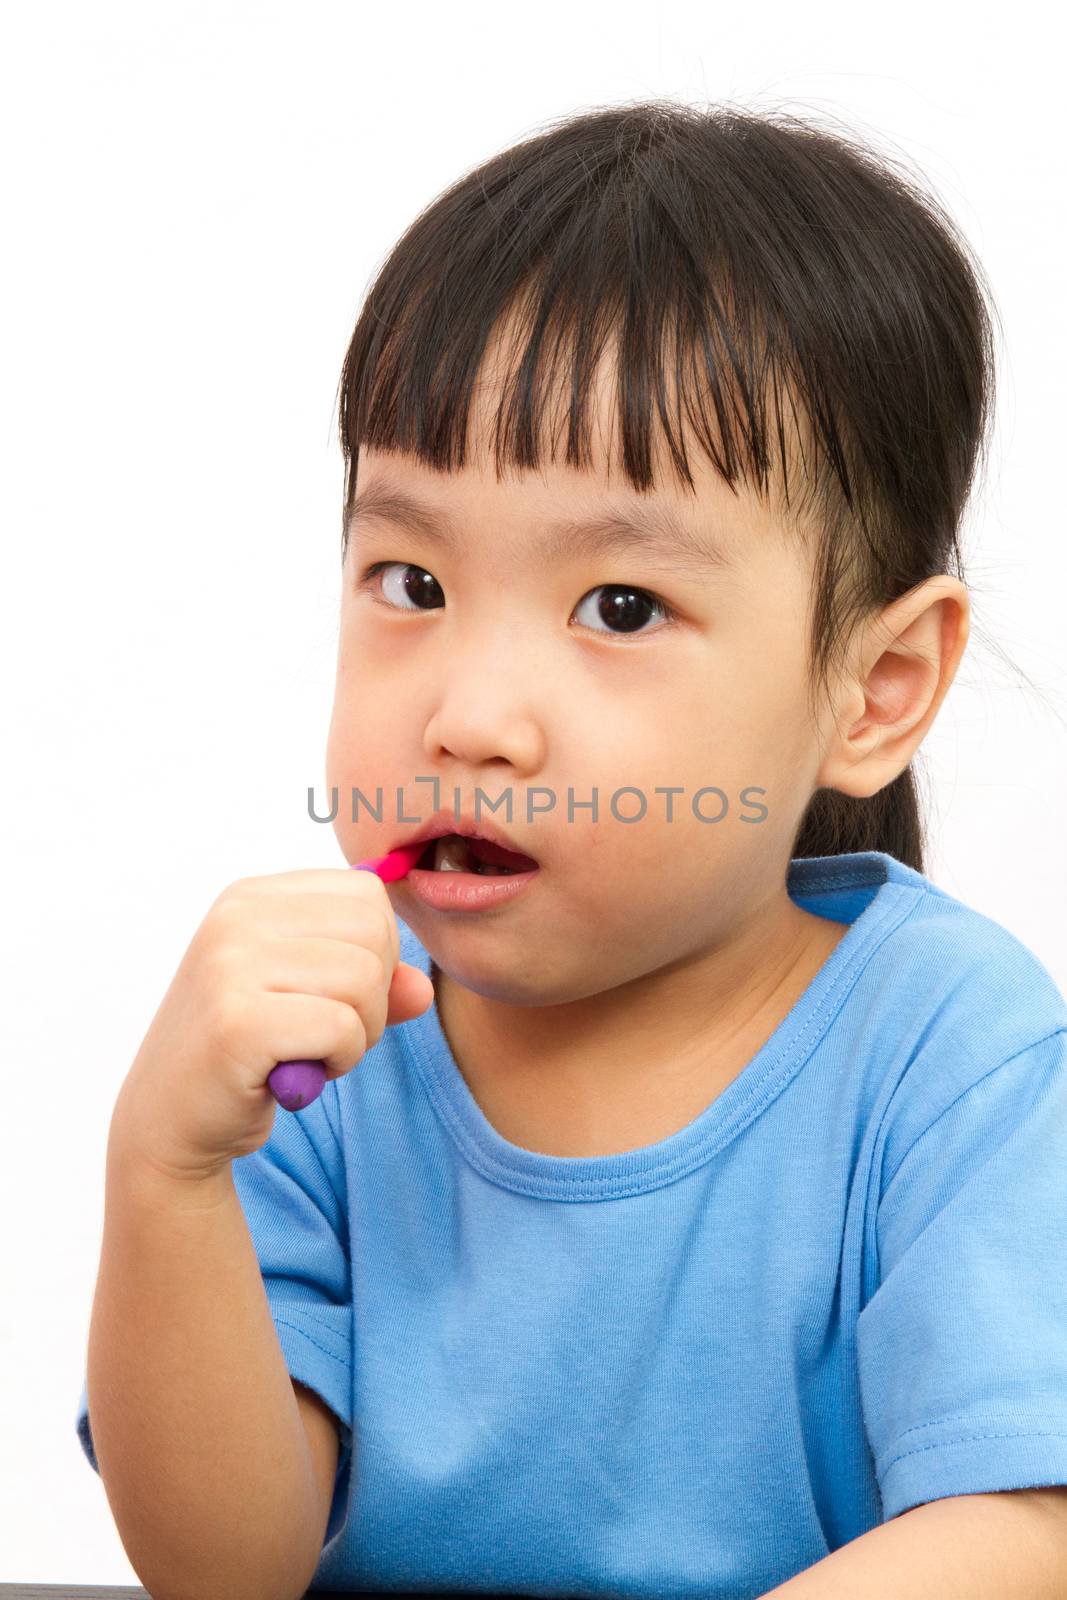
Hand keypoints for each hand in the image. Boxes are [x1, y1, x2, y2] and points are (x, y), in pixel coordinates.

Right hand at [106, 869, 434, 1183]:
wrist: (169, 1121)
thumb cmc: (248, 1055)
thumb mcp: (314, 1002)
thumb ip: (376, 984)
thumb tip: (423, 989)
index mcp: (253, 897)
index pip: (367, 894)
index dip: (378, 953)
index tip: (335, 995)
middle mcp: (236, 917)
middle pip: (374, 932)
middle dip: (374, 995)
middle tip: (327, 1033)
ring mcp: (229, 966)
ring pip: (365, 978)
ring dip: (360, 1033)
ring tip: (312, 1052)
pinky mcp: (236, 1022)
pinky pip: (341, 1028)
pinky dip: (340, 1059)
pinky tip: (301, 1073)